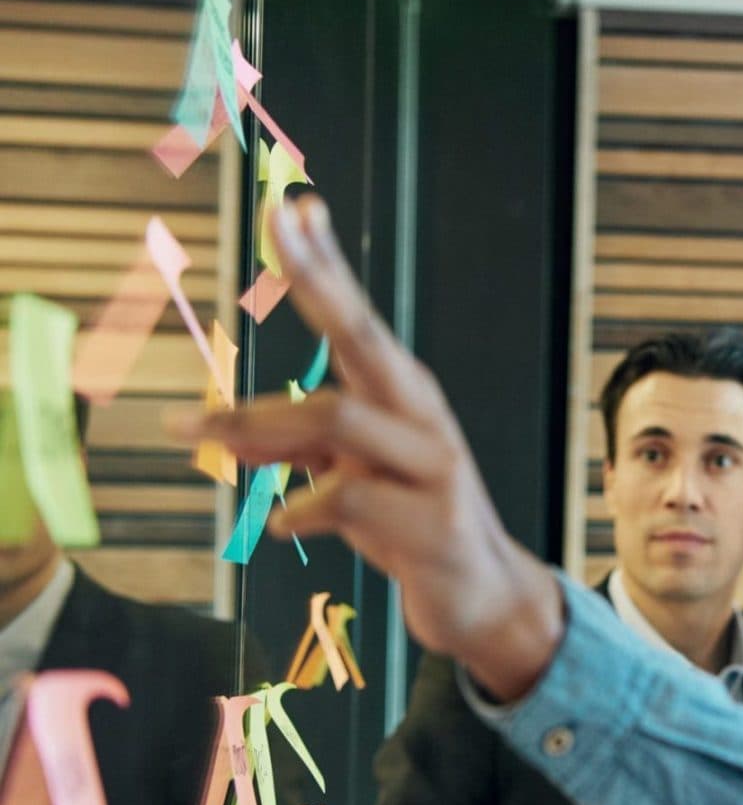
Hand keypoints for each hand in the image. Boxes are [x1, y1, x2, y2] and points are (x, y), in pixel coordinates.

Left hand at [174, 196, 561, 699]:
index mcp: (404, 400)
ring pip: (336, 417)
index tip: (291, 207)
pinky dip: (302, 507)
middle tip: (277, 225)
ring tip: (195, 431)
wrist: (484, 597)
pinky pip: (347, 497)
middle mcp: (422, 419)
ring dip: (256, 422)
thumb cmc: (412, 526)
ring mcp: (434, 467)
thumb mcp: (348, 479)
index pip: (358, 320)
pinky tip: (282, 523)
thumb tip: (227, 427)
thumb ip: (297, 448)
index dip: (325, 264)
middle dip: (319, 279)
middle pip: (364, 338)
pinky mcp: (430, 523)